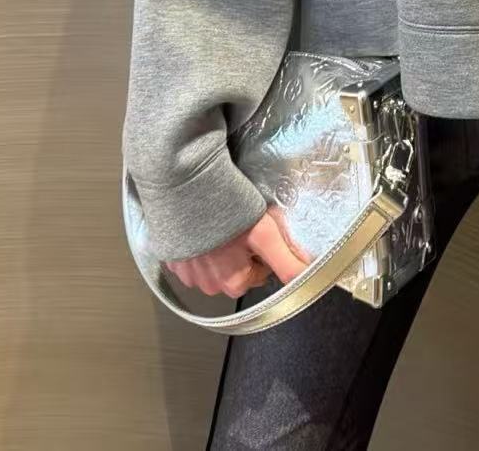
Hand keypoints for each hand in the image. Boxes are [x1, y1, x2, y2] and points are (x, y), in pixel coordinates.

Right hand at [163, 207, 312, 297]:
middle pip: (237, 271)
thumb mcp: (265, 235)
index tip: (258, 232)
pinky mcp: (172, 258)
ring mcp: (188, 273)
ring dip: (219, 249)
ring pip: (214, 265)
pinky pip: (191, 256)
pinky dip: (198, 244)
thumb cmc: (226, 212)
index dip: (263, 251)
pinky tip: (202, 225)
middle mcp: (209, 286)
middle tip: (240, 224)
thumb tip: (306, 278)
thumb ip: (287, 262)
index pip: (261, 273)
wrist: (185, 192)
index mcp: (234, 285)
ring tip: (221, 222)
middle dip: (241, 252)